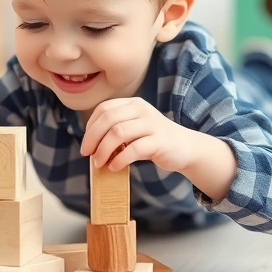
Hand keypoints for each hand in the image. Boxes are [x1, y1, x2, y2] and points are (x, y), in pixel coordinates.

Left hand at [80, 98, 194, 172]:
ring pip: (118, 133)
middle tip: (86, 154)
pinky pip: (133, 149)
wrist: (185, 148)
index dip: (90, 127)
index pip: (104, 109)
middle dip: (92, 138)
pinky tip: (114, 167)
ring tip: (99, 163)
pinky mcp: (159, 141)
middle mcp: (142, 110)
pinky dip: (119, 160)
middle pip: (108, 119)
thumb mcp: (134, 129)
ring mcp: (152, 124)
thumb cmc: (154, 140)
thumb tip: (90, 146)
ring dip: (103, 150)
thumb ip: (115, 131)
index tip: (86, 144)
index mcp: (133, 104)